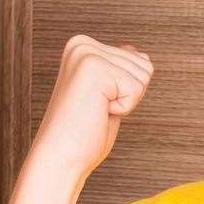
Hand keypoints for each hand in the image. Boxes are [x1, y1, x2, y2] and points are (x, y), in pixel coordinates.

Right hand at [31, 35, 153, 178]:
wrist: (60, 159)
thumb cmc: (83, 133)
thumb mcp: (107, 95)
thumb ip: (120, 69)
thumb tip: (139, 53)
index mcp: (82, 45)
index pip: (138, 59)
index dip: (126, 91)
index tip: (97, 102)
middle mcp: (82, 44)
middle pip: (144, 65)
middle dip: (128, 95)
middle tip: (96, 109)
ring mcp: (86, 54)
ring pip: (143, 75)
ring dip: (125, 102)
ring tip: (95, 110)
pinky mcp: (94, 68)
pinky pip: (136, 89)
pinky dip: (123, 109)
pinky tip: (96, 113)